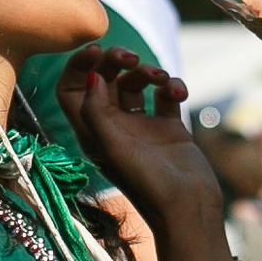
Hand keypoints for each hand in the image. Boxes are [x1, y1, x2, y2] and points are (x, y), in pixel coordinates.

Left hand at [54, 47, 224, 242]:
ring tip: (161, 79)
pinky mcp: (169, 127)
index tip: (97, 51)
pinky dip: (172, 85)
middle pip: (105, 80)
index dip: (78, 66)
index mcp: (92, 133)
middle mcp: (114, 127)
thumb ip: (96, 111)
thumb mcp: (113, 148)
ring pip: (137, 83)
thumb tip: (90, 75)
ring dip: (148, 72)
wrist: (189, 209)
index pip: (71, 91)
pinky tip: (179, 93)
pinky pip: (166, 94)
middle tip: (131, 58)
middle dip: (116, 62)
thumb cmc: (147, 185)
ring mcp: (142, 126)